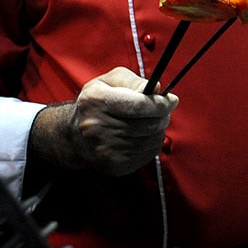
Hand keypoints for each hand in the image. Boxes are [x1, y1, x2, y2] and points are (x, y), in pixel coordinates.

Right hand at [32, 67, 178, 175]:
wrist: (75, 135)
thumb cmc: (98, 102)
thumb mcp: (110, 81)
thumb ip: (134, 81)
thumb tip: (157, 89)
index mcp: (96, 101)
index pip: (139, 105)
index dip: (161, 103)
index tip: (171, 100)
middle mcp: (97, 127)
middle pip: (148, 124)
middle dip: (163, 116)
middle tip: (163, 110)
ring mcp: (105, 150)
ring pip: (151, 140)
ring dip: (158, 130)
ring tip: (149, 122)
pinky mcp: (113, 166)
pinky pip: (147, 154)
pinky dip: (151, 144)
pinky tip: (141, 136)